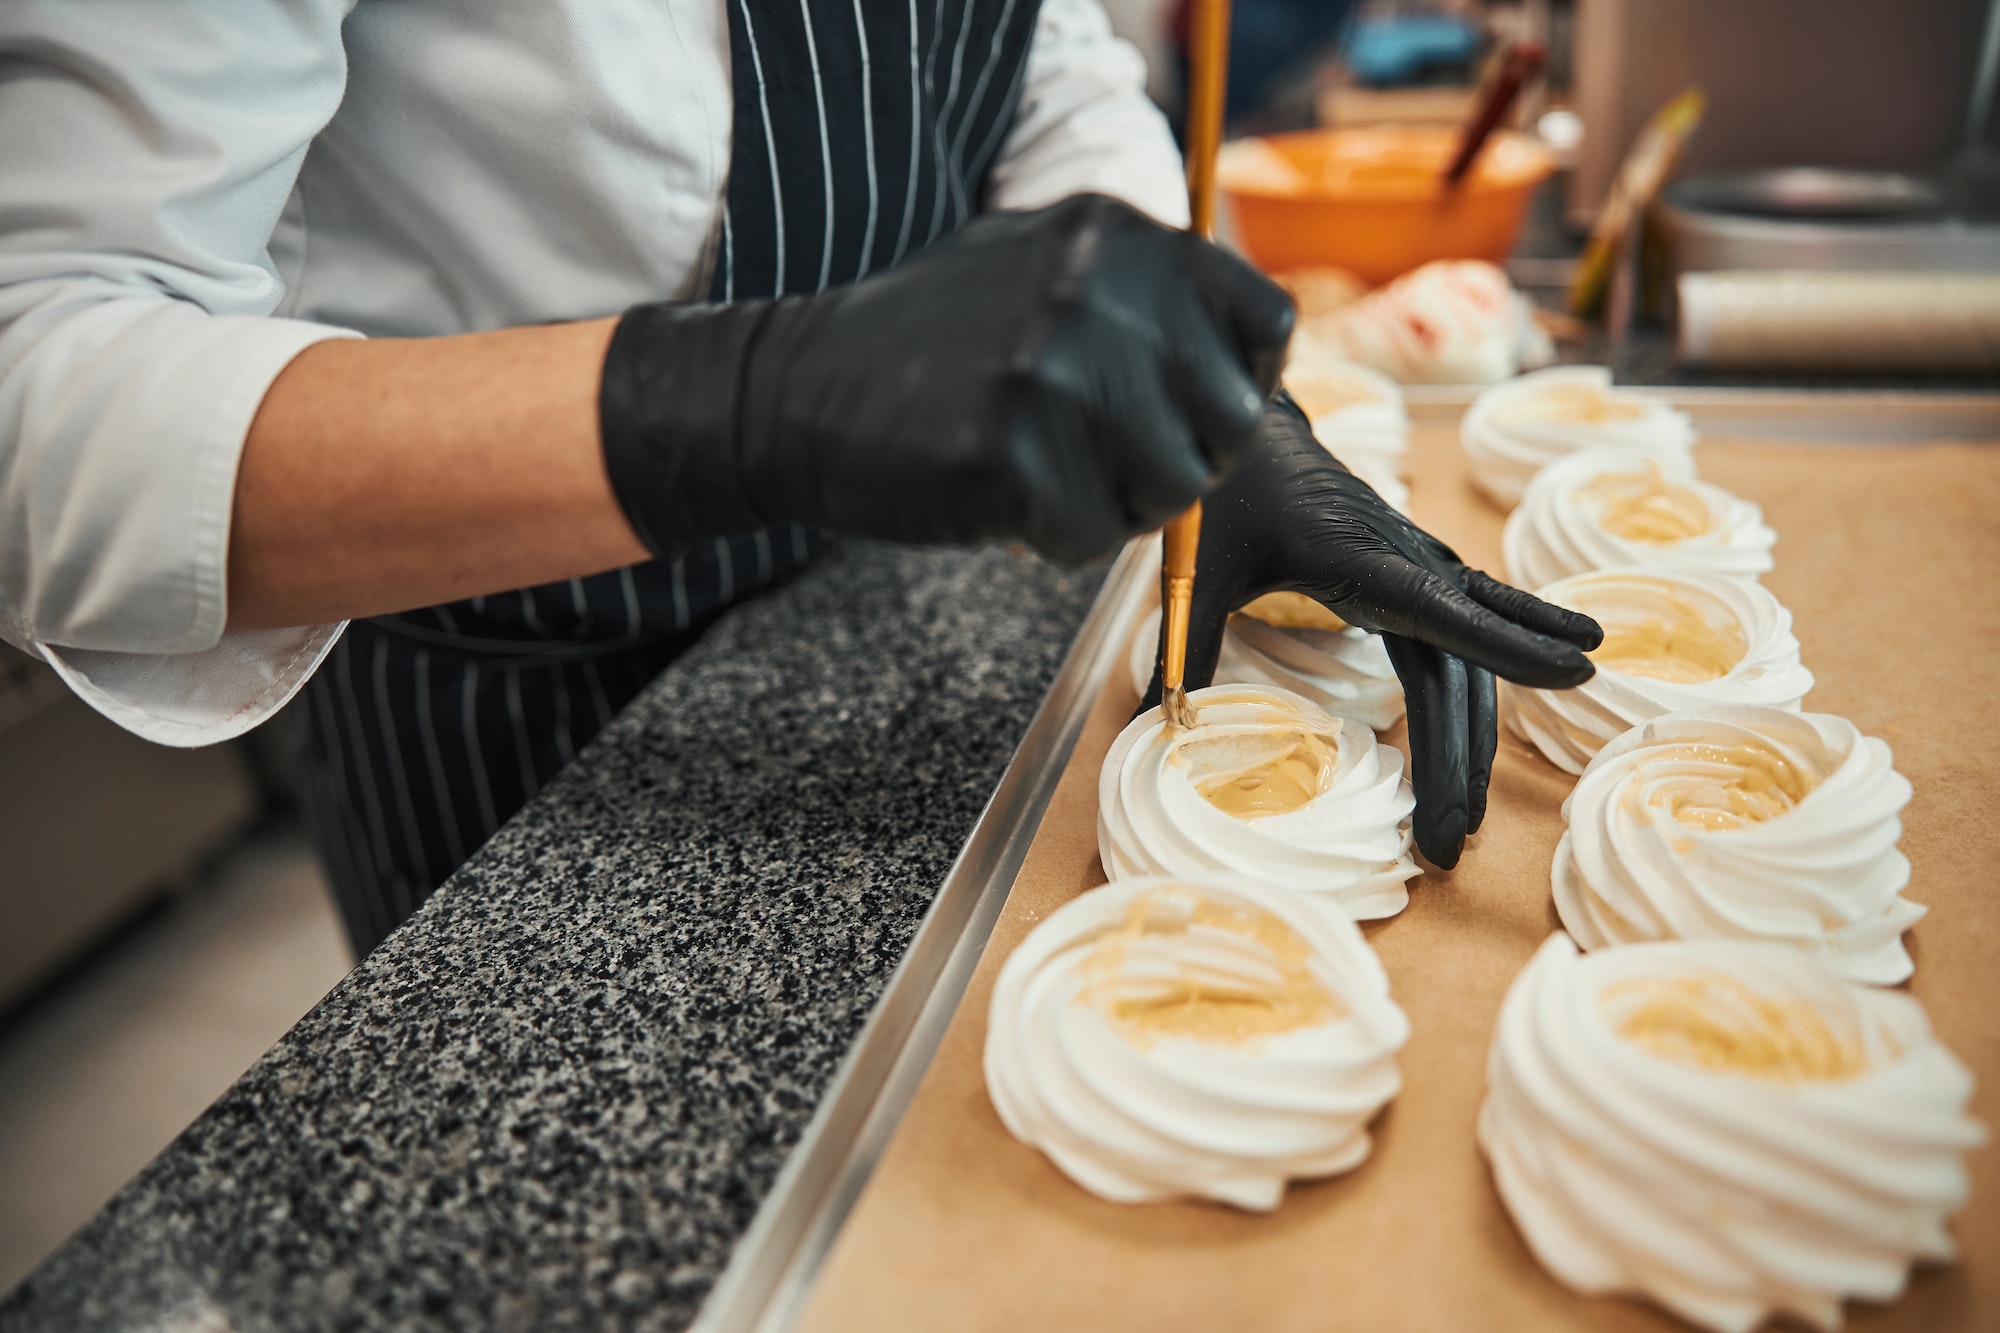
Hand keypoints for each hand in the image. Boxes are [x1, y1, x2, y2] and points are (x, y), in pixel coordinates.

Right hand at [598, 195, 1295, 563]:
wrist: (790, 392)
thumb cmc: (926, 350)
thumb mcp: (1040, 270)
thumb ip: (1141, 298)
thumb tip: (1246, 365)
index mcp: (1114, 232)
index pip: (1262, 321)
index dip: (1233, 386)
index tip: (1183, 412)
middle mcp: (1097, 286)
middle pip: (1229, 421)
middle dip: (1175, 461)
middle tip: (1098, 459)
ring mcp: (1056, 368)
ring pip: (1172, 490)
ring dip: (1114, 506)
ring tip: (1040, 471)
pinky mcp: (1014, 453)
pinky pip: (1094, 539)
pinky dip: (1052, 540)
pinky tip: (995, 497)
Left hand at [1145, 395, 1601, 867]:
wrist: (1246, 433)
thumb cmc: (1228, 496)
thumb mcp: (1201, 572)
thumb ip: (1186, 649)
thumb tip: (1153, 728)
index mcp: (1364, 559)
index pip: (1450, 612)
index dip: (1510, 646)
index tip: (1575, 675)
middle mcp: (1409, 565)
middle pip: (1457, 671)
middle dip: (1458, 760)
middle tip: (1449, 845)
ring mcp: (1420, 571)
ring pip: (1464, 667)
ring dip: (1469, 744)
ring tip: (1460, 825)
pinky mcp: (1415, 578)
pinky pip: (1464, 639)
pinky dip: (1497, 676)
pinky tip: (1548, 687)